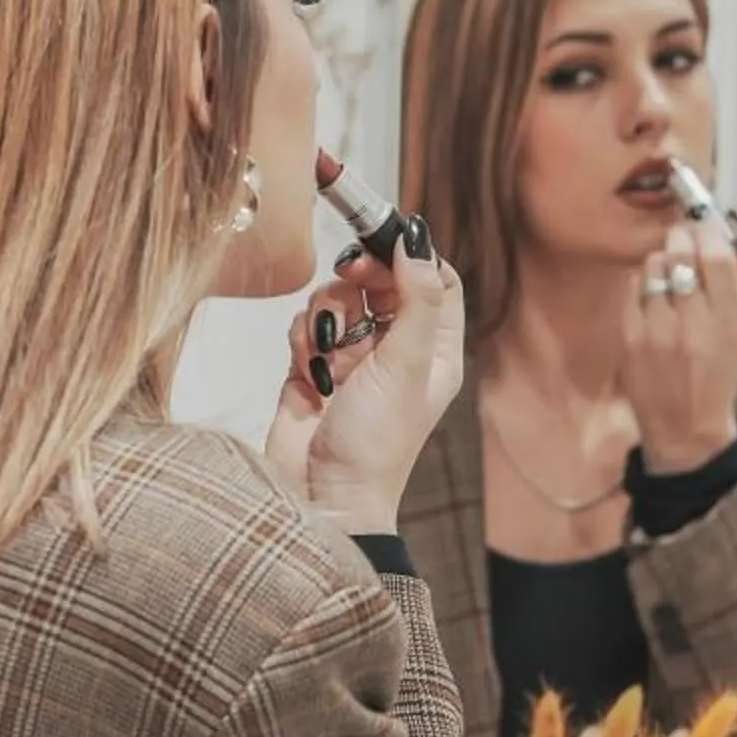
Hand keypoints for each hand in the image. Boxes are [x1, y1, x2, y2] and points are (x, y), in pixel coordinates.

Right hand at [266, 225, 466, 532]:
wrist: (321, 497)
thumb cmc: (374, 445)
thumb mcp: (405, 364)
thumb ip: (414, 297)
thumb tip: (416, 238)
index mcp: (433, 350)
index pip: (434, 279)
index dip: (409, 255)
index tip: (383, 241)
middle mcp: (395, 349)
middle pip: (380, 281)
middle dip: (359, 276)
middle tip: (349, 276)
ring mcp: (352, 358)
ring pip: (337, 299)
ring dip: (326, 314)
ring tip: (326, 352)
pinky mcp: (313, 368)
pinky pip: (305, 326)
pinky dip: (302, 339)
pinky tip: (309, 370)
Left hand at [620, 216, 736, 471]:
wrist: (685, 426)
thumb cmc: (719, 371)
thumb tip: (734, 228)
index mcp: (729, 321)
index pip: (717, 258)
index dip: (708, 230)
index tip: (704, 223)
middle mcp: (693, 323)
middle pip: (681, 254)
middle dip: (681, 235)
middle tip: (682, 233)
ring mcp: (657, 330)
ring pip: (653, 265)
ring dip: (661, 257)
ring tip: (669, 269)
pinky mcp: (630, 336)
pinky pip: (633, 287)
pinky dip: (643, 280)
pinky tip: (652, 291)